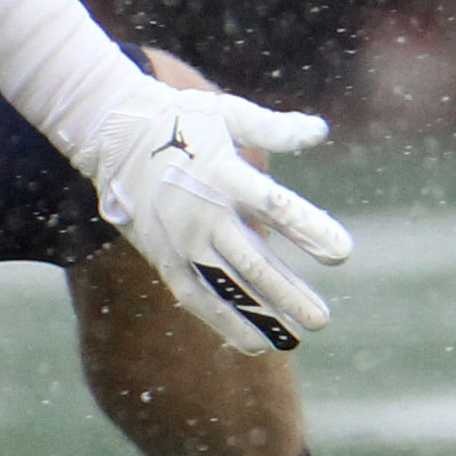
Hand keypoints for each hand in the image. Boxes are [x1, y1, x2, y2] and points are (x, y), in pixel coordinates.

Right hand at [79, 75, 353, 355]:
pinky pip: (196, 298)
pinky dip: (224, 322)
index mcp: (223, 174)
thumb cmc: (181, 121)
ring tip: (295, 337)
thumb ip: (275, 129)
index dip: (308, 229)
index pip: (274, 206)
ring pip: (226, 287)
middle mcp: (202, 213)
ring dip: (261, 315)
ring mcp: (180, 240)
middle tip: (322, 318)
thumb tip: (320, 130)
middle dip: (289, 292)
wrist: (112, 135)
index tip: (343, 252)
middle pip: (252, 261)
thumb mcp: (229, 112)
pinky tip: (256, 343)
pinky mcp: (164, 258)